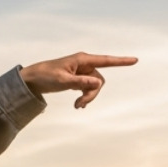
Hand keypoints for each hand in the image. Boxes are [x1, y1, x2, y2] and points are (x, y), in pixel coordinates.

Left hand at [19, 52, 136, 108]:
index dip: (121, 61)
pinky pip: (88, 88)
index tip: (134, 60)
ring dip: (88, 97)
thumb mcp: (63, 81)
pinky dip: (85, 96)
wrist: (33, 80)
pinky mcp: (78, 79)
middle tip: (80, 105)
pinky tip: (78, 104)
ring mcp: (82, 72)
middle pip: (99, 80)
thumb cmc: (46, 76)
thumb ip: (81, 82)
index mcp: (82, 60)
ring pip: (94, 86)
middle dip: (93, 94)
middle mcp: (84, 64)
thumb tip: (98, 83)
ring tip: (77, 106)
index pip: (106, 60)